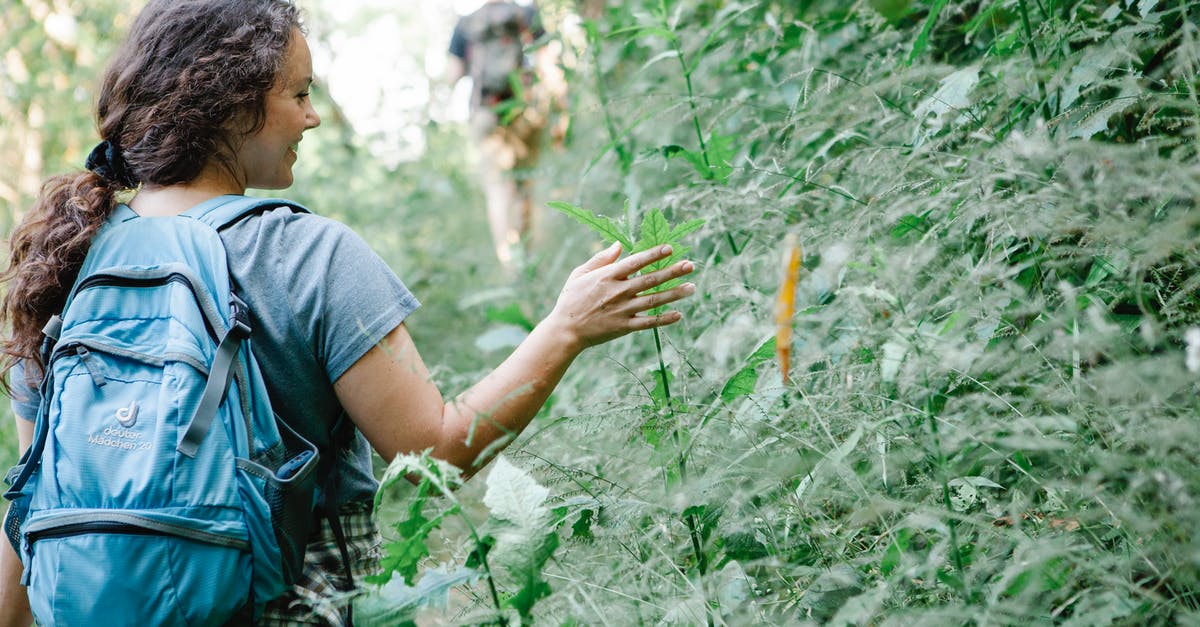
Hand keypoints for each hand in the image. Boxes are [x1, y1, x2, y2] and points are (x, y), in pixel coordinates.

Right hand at [546, 243, 695, 349]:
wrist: (565, 330)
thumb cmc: (571, 299)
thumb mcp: (580, 274)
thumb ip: (600, 259)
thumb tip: (619, 244)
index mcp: (607, 276)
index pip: (636, 262)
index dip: (653, 254)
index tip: (670, 248)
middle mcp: (618, 292)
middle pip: (650, 280)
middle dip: (672, 271)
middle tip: (690, 265)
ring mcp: (623, 310)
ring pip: (654, 300)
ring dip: (674, 293)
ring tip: (691, 287)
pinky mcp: (624, 327)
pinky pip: (648, 322)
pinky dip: (663, 319)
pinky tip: (678, 314)